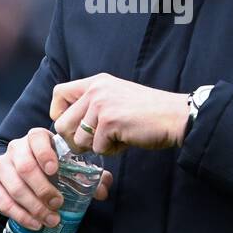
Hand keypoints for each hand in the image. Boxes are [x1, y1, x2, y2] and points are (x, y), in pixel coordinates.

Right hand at [0, 127, 114, 230]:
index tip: (55, 171)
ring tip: (50, 220)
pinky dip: (18, 214)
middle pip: (25, 166)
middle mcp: (15, 148)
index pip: (37, 138)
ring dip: (33, 206)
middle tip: (58, 205)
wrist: (20, 177)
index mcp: (36, 138)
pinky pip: (0, 200)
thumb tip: (103, 190)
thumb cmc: (50, 171)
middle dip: (42, 189)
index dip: (45, 154)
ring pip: (14, 186)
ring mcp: (0, 165)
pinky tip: (34, 223)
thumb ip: (89, 177)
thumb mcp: (68, 170)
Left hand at [50, 73, 188, 154]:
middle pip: (62, 124)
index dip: (59, 114)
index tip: (72, 125)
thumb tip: (68, 128)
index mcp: (96, 82)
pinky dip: (111, 150)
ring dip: (97, 146)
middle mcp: (95, 90)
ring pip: (79, 139)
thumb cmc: (147, 113)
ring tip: (117, 137)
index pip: (58, 93)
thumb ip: (93, 106)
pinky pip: (97, 148)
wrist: (174, 116)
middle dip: (76, 140)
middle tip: (96, 142)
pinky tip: (126, 140)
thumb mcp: (115, 98)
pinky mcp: (109, 121)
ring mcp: (101, 104)